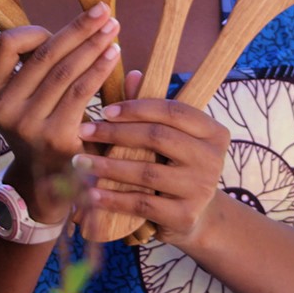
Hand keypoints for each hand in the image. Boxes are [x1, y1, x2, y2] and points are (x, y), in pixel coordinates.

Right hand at [0, 2, 120, 223]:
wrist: (46, 186)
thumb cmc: (43, 129)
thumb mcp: (29, 98)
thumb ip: (46, 65)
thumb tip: (81, 28)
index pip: (5, 44)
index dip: (34, 30)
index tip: (58, 30)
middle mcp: (3, 109)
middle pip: (44, 54)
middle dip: (77, 28)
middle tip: (103, 11)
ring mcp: (28, 125)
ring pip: (65, 70)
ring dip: (92, 44)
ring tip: (113, 29)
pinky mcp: (57, 137)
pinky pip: (81, 91)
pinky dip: (99, 69)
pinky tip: (114, 55)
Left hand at [74, 94, 229, 246]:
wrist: (194, 217)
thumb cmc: (174, 167)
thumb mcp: (167, 138)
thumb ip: (150, 110)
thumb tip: (132, 75)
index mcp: (213, 132)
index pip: (173, 111)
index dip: (137, 108)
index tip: (104, 111)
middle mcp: (212, 159)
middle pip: (158, 137)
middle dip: (116, 133)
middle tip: (84, 132)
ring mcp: (201, 189)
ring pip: (147, 172)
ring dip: (108, 166)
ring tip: (79, 163)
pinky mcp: (185, 215)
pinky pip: (142, 203)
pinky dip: (113, 198)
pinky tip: (91, 193)